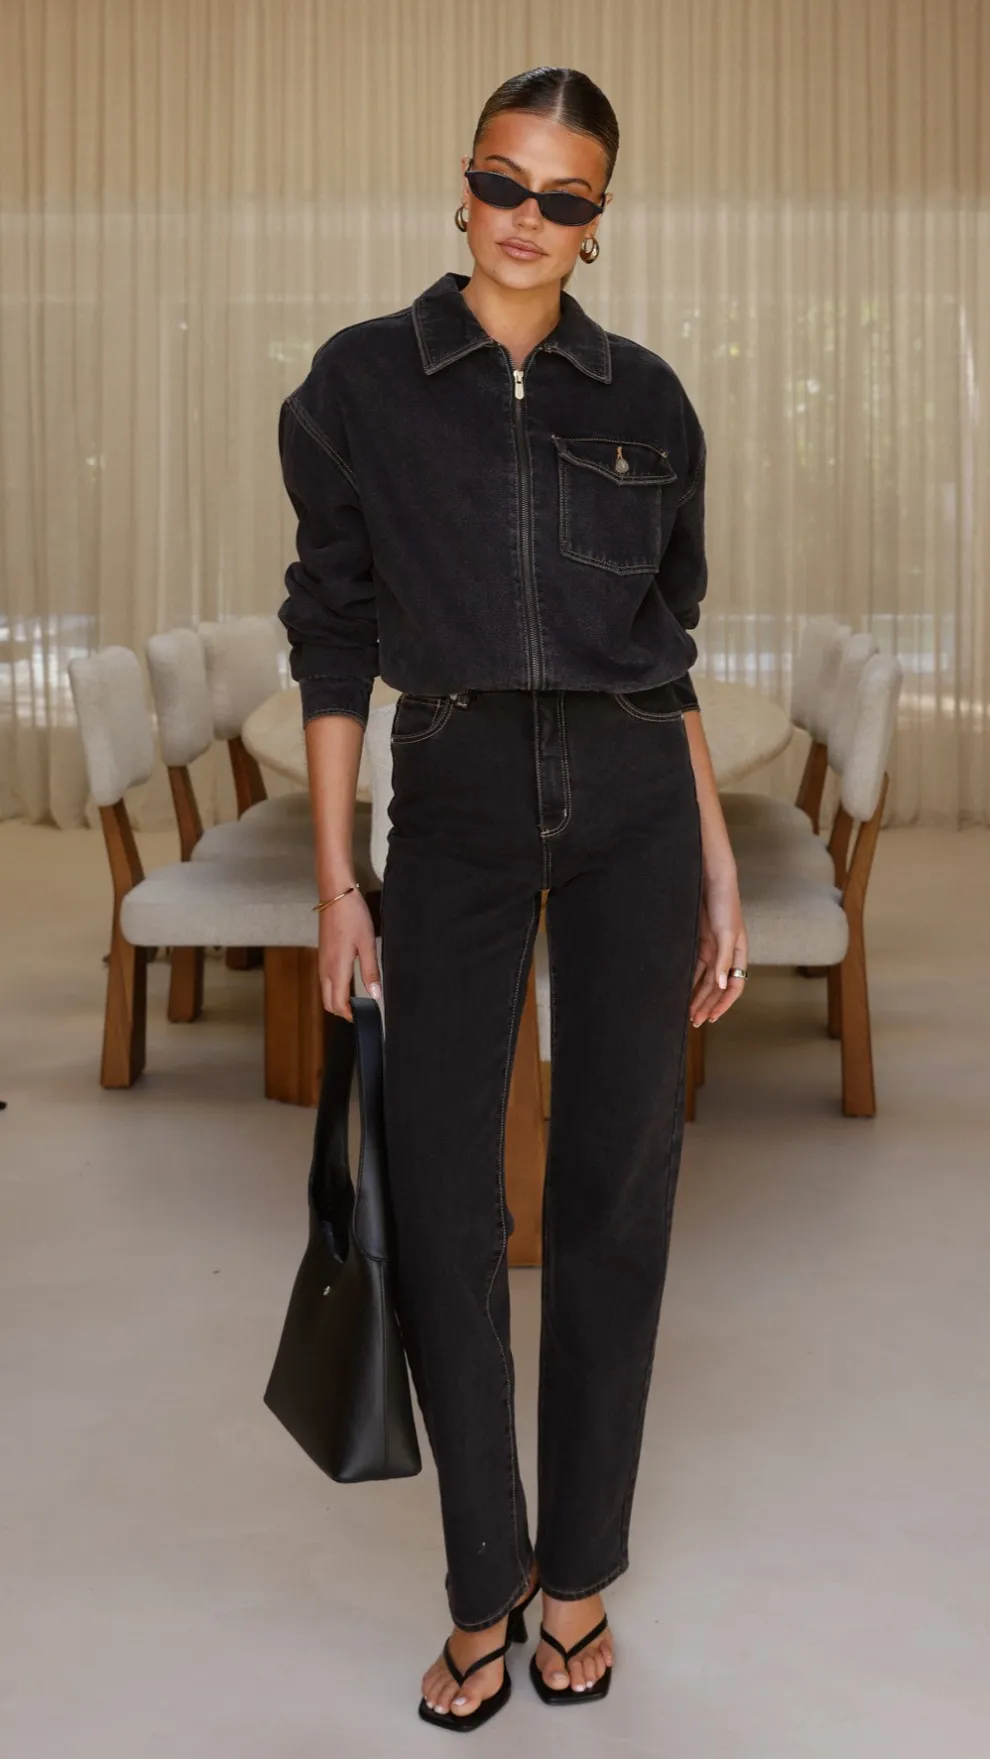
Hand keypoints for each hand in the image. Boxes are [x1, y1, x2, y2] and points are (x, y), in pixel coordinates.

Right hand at [317, 888, 381, 1019]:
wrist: (335, 895)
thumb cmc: (352, 916)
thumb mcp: (367, 944)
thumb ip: (370, 971)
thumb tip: (375, 995)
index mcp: (337, 969)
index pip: (338, 1003)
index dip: (349, 1015)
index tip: (362, 1018)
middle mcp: (325, 968)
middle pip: (328, 1002)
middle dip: (341, 1011)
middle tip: (360, 1012)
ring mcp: (322, 961)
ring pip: (325, 991)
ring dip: (337, 1000)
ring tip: (357, 1000)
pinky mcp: (322, 954)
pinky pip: (325, 979)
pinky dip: (334, 988)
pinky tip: (348, 982)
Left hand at [690, 867, 747, 1026]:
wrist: (711, 879)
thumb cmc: (725, 903)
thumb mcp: (727, 933)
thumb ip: (724, 960)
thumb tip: (721, 986)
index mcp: (739, 954)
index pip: (734, 986)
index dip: (724, 1003)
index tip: (711, 1017)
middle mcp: (726, 955)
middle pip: (717, 987)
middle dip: (707, 1004)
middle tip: (695, 1021)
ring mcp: (712, 949)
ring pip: (704, 980)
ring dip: (697, 996)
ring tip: (687, 1012)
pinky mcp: (699, 941)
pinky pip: (694, 967)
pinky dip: (688, 980)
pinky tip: (679, 990)